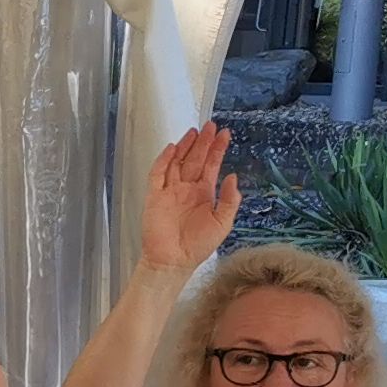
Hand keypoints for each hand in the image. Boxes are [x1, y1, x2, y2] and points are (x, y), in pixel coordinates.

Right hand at [137, 123, 241, 274]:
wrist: (173, 261)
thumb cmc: (198, 246)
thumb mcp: (223, 223)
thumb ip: (229, 200)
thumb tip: (232, 176)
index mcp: (204, 194)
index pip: (211, 165)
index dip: (218, 150)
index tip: (225, 134)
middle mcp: (187, 189)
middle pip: (195, 159)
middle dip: (203, 142)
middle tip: (210, 125)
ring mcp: (170, 191)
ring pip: (177, 162)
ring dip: (185, 147)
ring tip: (194, 131)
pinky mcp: (154, 196)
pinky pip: (158, 174)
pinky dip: (164, 161)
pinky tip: (173, 148)